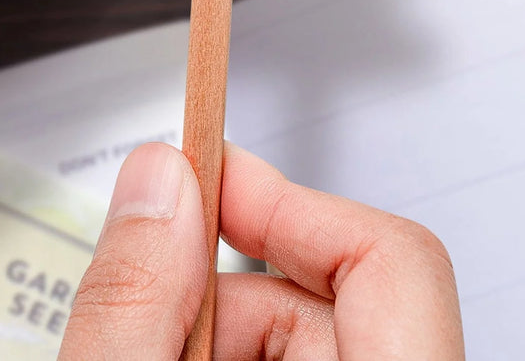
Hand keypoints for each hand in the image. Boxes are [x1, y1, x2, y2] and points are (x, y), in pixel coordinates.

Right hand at [61, 142, 464, 359]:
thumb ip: (134, 303)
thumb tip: (155, 182)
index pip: (389, 259)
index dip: (286, 201)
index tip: (202, 180)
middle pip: (335, 296)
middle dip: (220, 288)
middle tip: (141, 313)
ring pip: (311, 340)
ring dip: (217, 335)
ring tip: (146, 358)